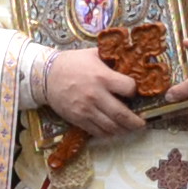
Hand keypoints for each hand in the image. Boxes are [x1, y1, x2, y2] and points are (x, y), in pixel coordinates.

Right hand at [32, 43, 149, 140]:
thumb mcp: (93, 54)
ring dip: (123, 130)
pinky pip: (97, 132)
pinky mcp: (78, 119)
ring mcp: (86, 110)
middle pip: (122, 114)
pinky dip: (108, 133)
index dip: (135, 91)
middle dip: (136, 122)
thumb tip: (130, 64)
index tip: (134, 93)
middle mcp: (96, 95)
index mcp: (102, 77)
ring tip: (128, 128)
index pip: (129, 89)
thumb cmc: (72, 63)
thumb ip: (111, 60)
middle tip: (141, 123)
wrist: (46, 75)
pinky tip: (112, 130)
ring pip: (111, 127)